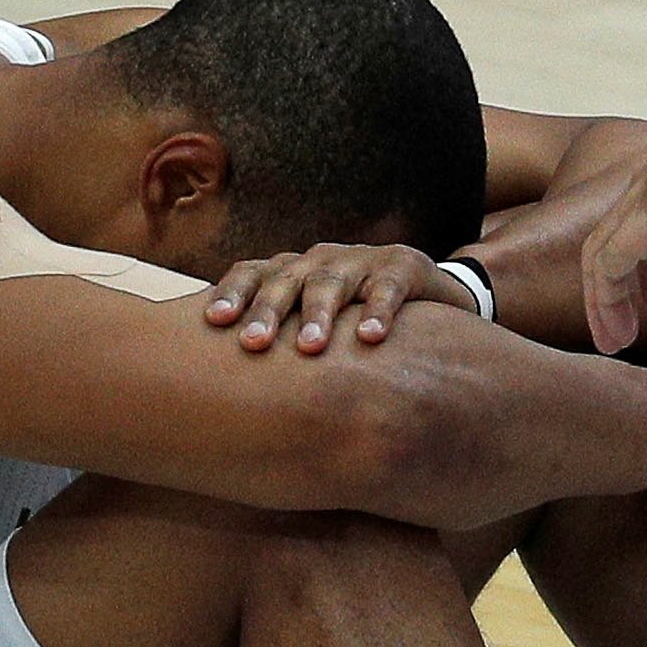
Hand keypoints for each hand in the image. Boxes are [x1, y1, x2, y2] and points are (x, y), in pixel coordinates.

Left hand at [202, 244, 470, 354]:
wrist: (431, 298)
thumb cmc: (355, 320)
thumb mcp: (315, 324)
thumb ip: (279, 343)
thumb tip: (222, 385)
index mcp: (292, 272)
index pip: (253, 274)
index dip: (233, 293)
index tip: (215, 322)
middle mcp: (321, 261)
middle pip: (286, 281)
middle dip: (268, 311)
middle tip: (254, 344)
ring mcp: (361, 261)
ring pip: (331, 282)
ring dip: (318, 313)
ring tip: (310, 347)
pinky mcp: (403, 268)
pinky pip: (388, 289)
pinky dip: (379, 311)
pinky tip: (371, 337)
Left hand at [579, 110, 646, 356]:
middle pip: (614, 247)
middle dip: (618, 291)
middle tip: (624, 329)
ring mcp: (639, 209)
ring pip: (599, 261)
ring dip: (603, 304)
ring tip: (614, 343)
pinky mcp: (637, 225)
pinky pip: (605, 271)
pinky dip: (603, 303)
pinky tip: (614, 333)